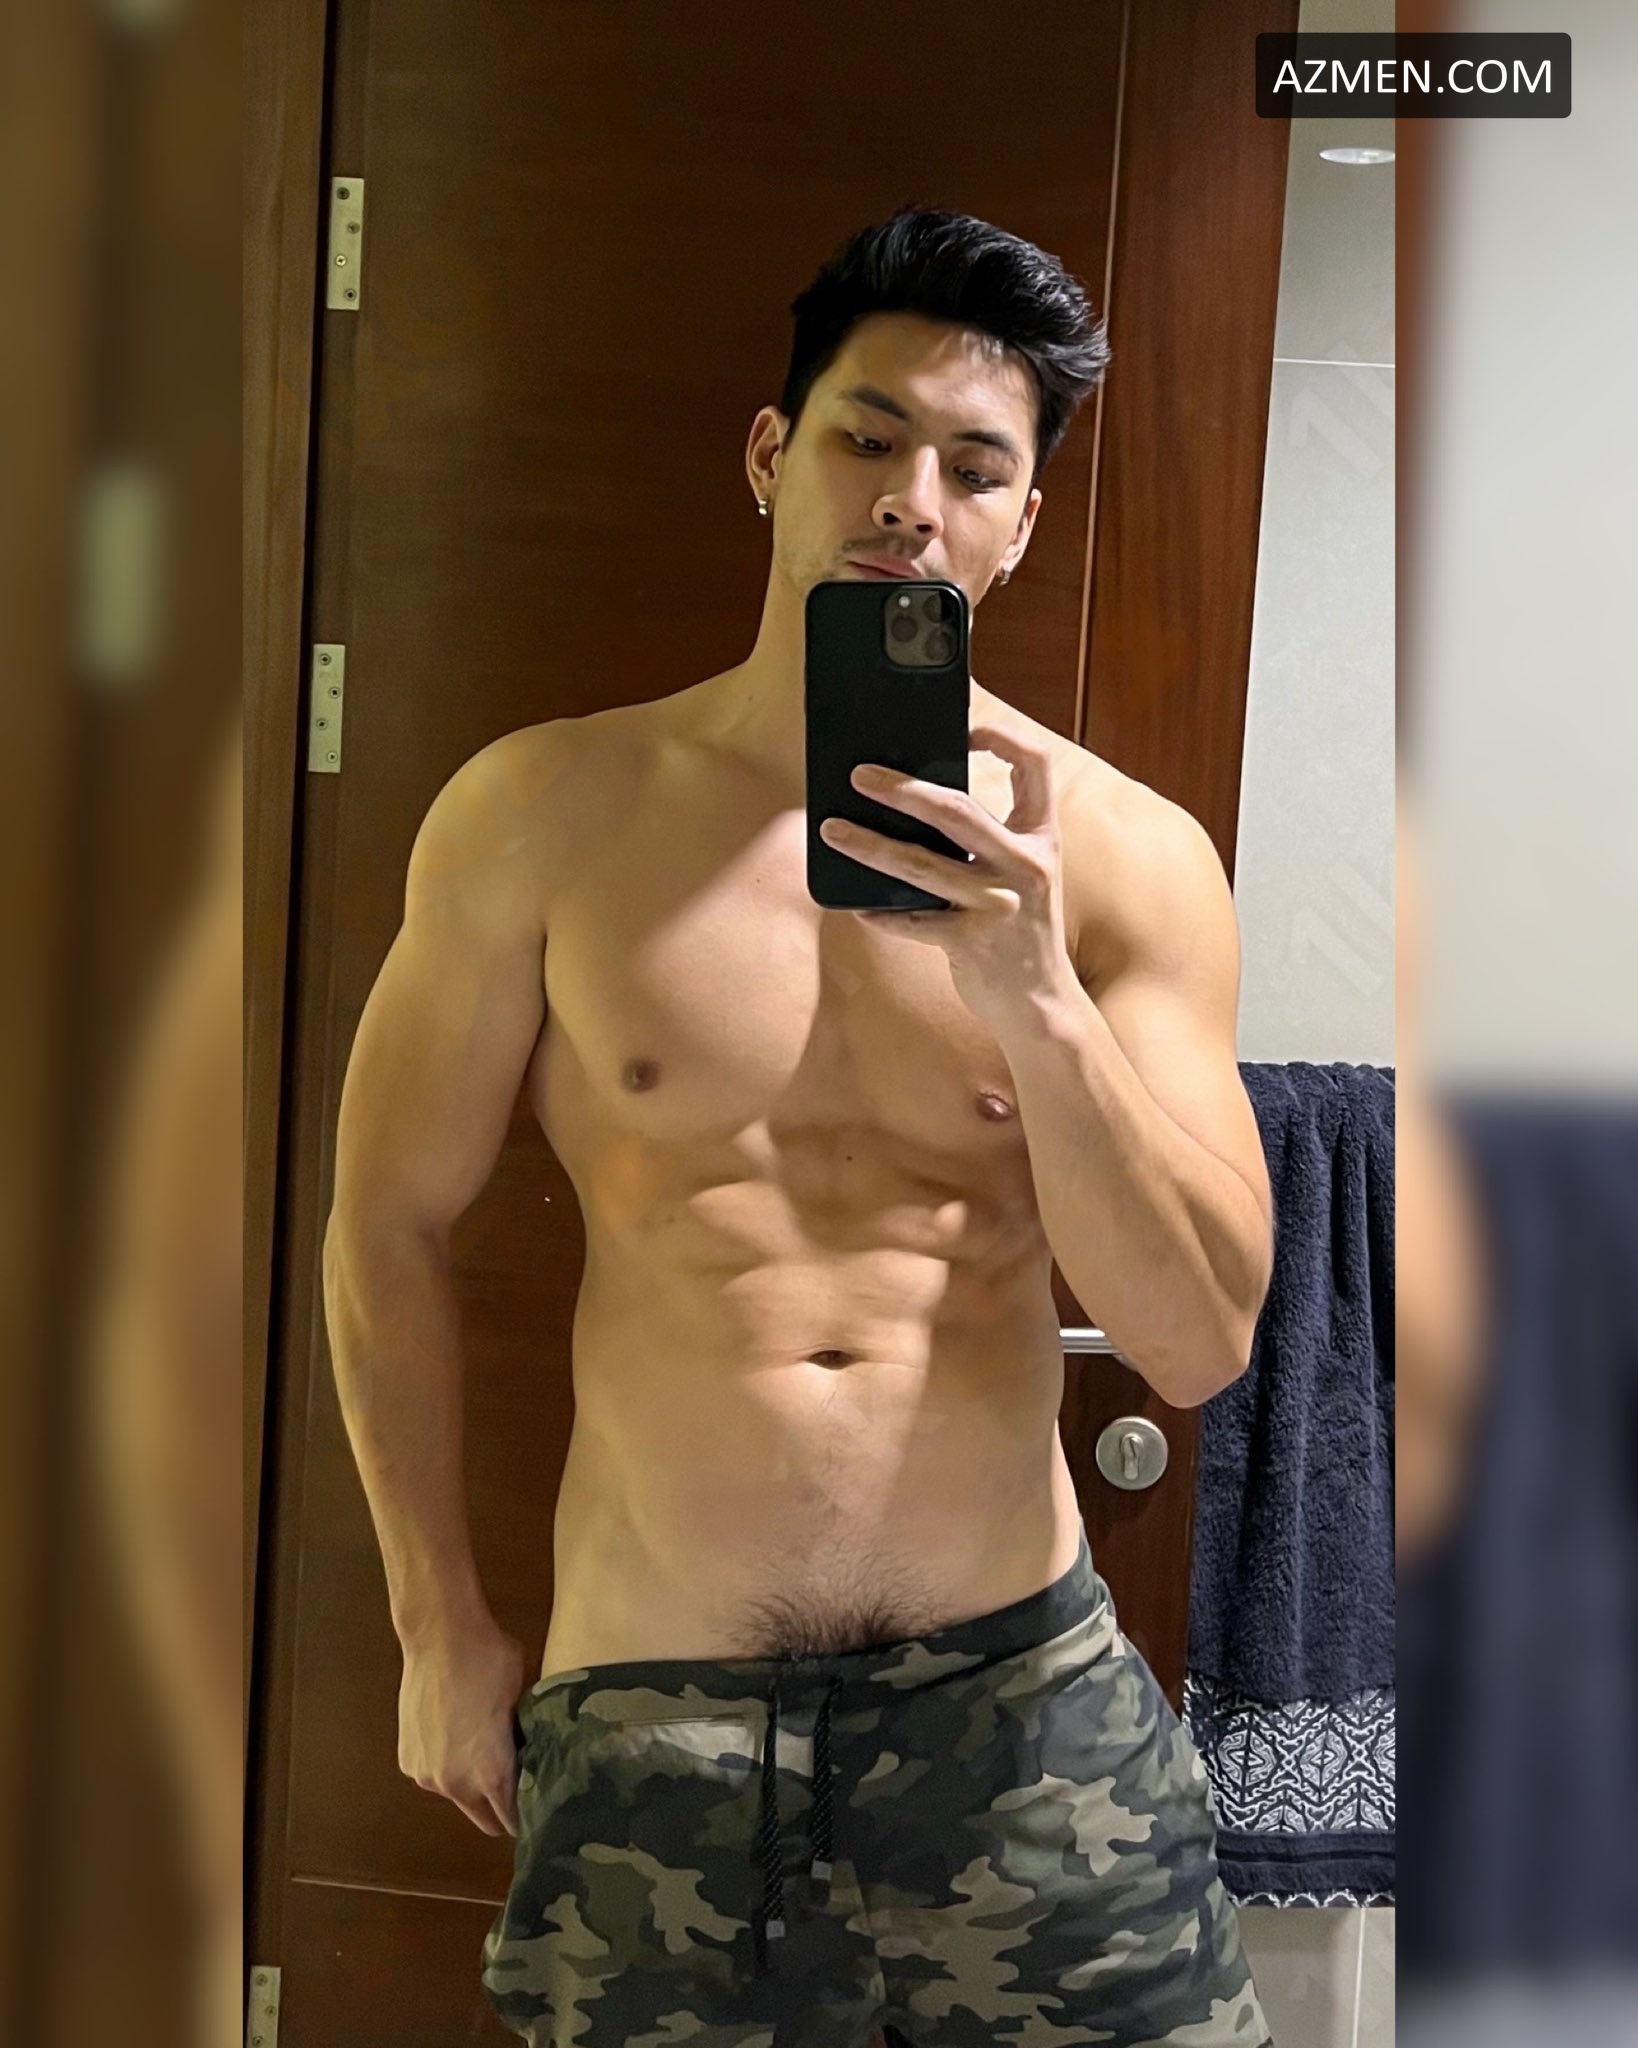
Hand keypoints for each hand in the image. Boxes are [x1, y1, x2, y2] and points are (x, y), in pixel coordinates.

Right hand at [397, 1617, 526, 1836]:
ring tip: (481, 1746)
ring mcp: (426, 1775)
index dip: (528, 1815)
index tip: (538, 1805)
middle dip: (500, 1808)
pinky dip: (446, 1763)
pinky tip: (454, 1731)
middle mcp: (455, 1786)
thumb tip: (537, 1756)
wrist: (440, 1637)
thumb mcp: (524, 1699)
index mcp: (491, 1774)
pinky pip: (434, 1773)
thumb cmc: (491, 1662)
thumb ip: (526, 1740)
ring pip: (458, 1795)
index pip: (513, 1821)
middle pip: (484, 1820)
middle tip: (515, 1782)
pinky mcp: (407, 1760)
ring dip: (471, 1783)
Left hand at [816, 721, 1077, 1029]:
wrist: (1043, 1006)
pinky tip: (857, 904)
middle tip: (859, 775)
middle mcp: (1025, 867)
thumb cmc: (1021, 933)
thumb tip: (918, 806)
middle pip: (957, 811)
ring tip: (831, 830)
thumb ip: (990, 843)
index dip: (1003, 737)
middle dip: (903, 788)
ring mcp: (997, 906)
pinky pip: (912, 921)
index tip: (966, 729)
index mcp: (1041, 839)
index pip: (1036, 767)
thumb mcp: (1023, 877)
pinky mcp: (971, 944)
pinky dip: (881, 912)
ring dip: (869, 845)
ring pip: (921, 865)